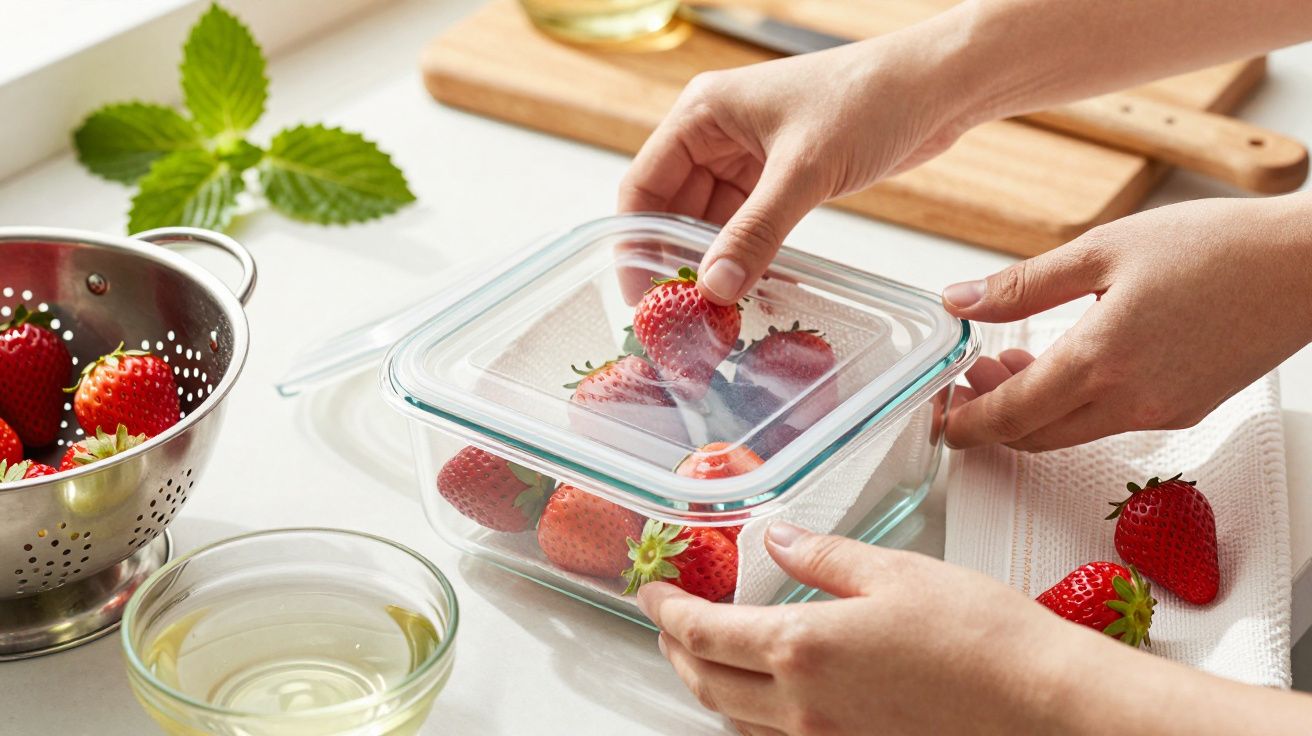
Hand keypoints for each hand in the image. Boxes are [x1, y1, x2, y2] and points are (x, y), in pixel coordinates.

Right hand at [618, 28, 977, 305]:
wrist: (938, 86)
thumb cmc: (870, 99)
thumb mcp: (805, 171)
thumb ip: (756, 232)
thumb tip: (713, 289)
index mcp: (702, 113)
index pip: (643, 186)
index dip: (636, 243)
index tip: (642, 299)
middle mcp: (716, 132)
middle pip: (672, 208)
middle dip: (675, 260)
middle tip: (680, 318)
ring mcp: (748, 154)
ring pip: (711, 221)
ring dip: (713, 263)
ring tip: (713, 314)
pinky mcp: (781, 174)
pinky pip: (747, 223)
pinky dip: (746, 255)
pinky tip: (749, 290)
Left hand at [638, 523, 1085, 734]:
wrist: (1043, 706)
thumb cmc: (980, 637)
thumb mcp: (895, 573)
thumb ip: (824, 557)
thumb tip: (779, 540)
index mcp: (803, 648)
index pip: (704, 632)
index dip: (668, 610)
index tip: (651, 591)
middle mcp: (802, 706)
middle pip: (706, 683)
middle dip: (675, 650)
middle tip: (666, 622)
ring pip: (735, 720)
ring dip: (706, 685)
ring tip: (703, 655)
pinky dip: (747, 717)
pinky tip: (762, 698)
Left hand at [944, 193, 1311, 451]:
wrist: (1306, 267)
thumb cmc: (1215, 247)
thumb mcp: (1103, 250)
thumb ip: (1023, 284)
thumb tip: (958, 300)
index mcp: (1101, 361)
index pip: (1010, 416)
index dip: (966, 422)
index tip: (939, 414)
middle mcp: (1130, 401)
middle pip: (1034, 435)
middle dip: (991, 415)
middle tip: (969, 376)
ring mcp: (1161, 412)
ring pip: (1071, 430)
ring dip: (1031, 407)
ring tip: (1011, 360)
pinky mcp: (1184, 409)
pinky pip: (1109, 419)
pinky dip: (1074, 402)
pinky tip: (1067, 361)